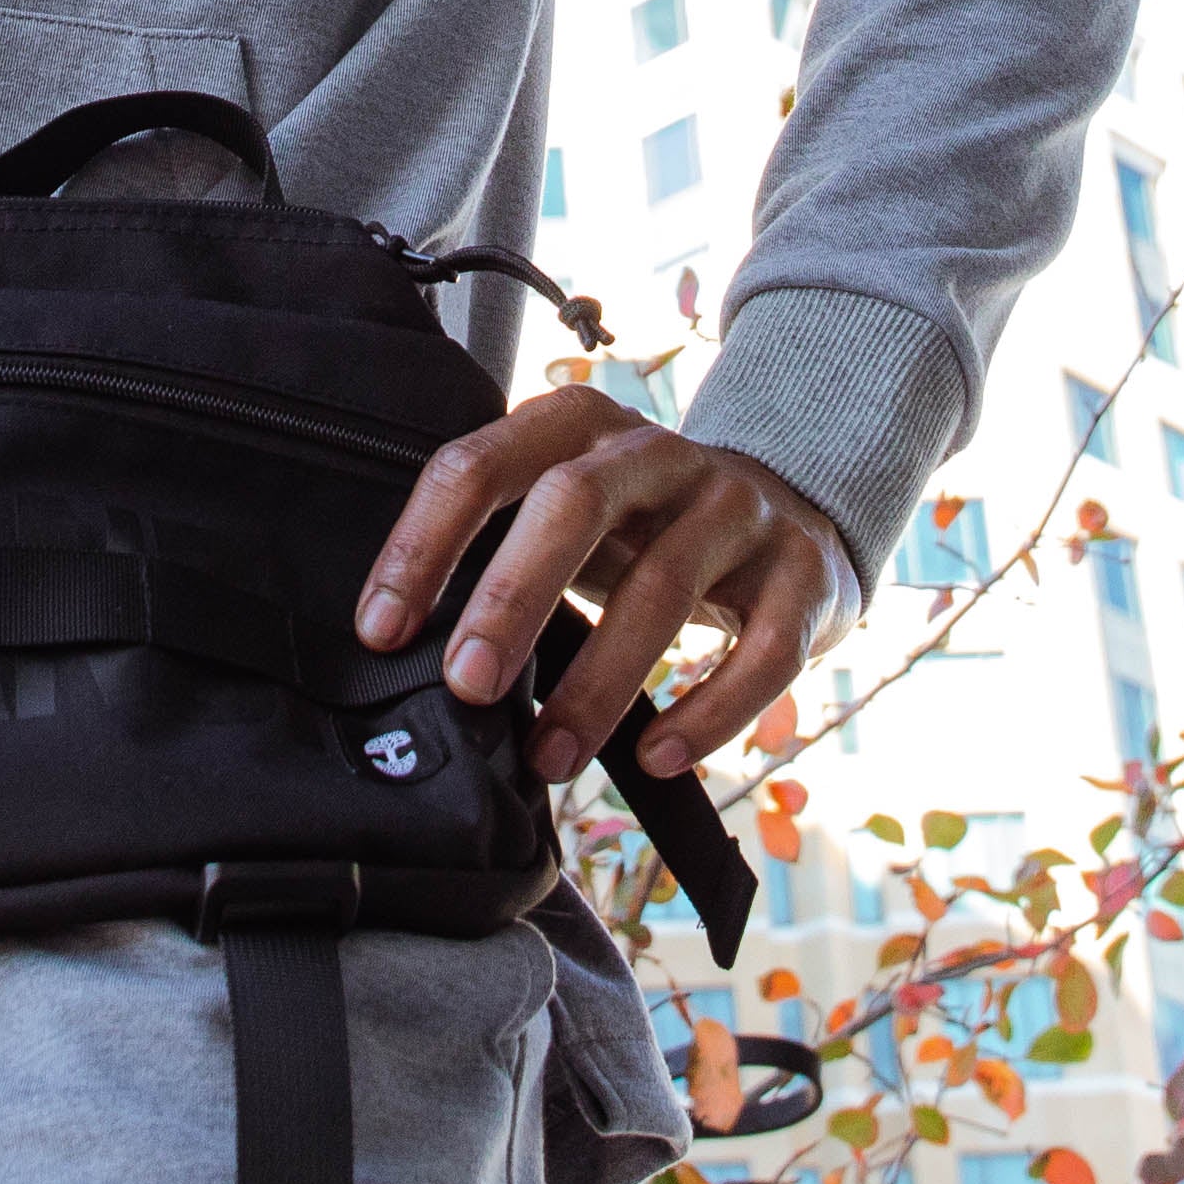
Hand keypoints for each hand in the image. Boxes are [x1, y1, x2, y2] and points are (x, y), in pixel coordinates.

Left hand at [351, 387, 844, 786]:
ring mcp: (738, 507)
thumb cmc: (642, 528)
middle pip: (576, 504)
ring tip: (549, 757)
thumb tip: (395, 646)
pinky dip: (710, 711)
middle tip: (466, 684)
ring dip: (600, 684)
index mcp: (578, 426)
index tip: (380, 629)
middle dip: (511, 596)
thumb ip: (498, 547)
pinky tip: (657, 756)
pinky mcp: (804, 572)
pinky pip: (764, 649)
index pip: (480, 462)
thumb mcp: (568, 512)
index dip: (424, 544)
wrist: (789, 512)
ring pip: (666, 587)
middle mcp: (659, 452)